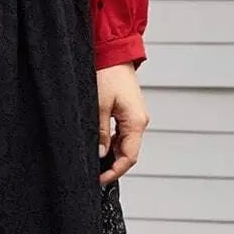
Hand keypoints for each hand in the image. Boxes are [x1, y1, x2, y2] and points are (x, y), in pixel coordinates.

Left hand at [96, 63, 148, 186]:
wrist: (114, 53)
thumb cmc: (107, 74)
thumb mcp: (98, 106)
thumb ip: (100, 132)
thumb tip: (99, 154)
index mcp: (136, 122)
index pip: (129, 157)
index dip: (115, 171)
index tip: (100, 180)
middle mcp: (139, 121)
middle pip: (128, 152)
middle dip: (112, 165)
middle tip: (94, 173)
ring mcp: (135, 116)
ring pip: (124, 144)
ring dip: (111, 154)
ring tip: (94, 161)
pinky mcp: (129, 111)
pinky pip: (122, 133)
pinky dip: (111, 142)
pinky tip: (99, 145)